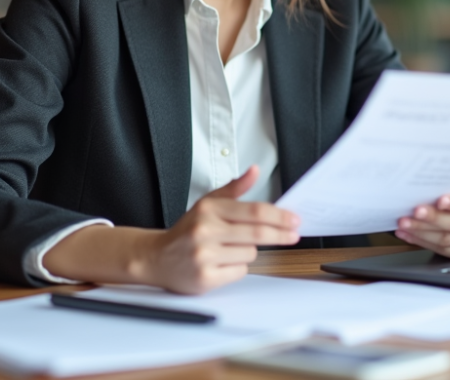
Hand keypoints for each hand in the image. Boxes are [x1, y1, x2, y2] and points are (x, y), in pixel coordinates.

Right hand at [144, 165, 300, 293]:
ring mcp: (205, 255)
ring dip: (249, 251)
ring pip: (250, 253)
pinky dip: (237, 267)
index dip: (279, 216)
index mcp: (208, 209)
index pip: (254, 211)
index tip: (294, 220)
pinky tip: (222, 262)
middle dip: (280, 234)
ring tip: (231, 248)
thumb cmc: (186, 231)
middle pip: (257, 233)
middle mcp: (205, 231)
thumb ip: (233, 189)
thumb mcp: (207, 204)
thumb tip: (254, 171)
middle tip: (294, 234)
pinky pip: (239, 272)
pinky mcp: (205, 278)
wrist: (155, 257)